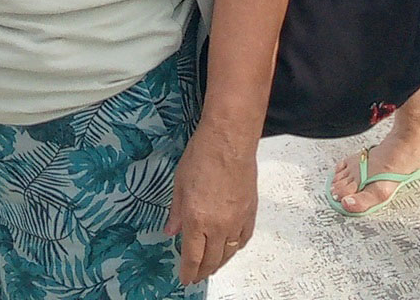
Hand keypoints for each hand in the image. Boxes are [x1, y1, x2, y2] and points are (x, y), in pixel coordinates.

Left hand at [166, 122, 256, 285]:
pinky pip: (242, 240)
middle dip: (202, 271)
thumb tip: (170, 232)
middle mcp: (217, 226)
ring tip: (211, 265)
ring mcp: (236, 221)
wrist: (229, 140)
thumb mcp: (179, 182)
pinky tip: (229, 247)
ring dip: (218, 263)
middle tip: (196, 275)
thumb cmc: (200, 156)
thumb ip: (176, 211)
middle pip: (211, 260)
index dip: (188, 272)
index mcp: (196, 219)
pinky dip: (234, 248)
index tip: (184, 279)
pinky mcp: (250, 213)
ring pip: (228, 253)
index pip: (192, 257)